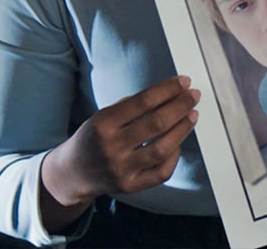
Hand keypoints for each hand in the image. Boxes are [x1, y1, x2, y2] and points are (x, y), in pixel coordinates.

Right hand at [39, 76, 200, 229]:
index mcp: (103, 124)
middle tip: (193, 95)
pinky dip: (174, 156)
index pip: (143, 102)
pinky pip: (161, 172)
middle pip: (156, 124)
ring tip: (192, 115)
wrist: (73, 173)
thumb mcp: (103, 115)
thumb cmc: (94, 138)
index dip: (167, 89)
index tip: (183, 81)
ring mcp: (122, 169)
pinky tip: (178, 143)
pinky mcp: (131, 186)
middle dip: (180, 106)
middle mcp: (112, 147)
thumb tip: (169, 93)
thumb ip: (132, 106)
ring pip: (163, 148)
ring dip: (183, 129)